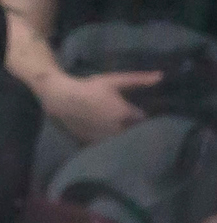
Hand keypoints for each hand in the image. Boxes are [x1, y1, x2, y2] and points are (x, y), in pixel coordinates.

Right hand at [41, 69, 158, 145]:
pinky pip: (106, 146)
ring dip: (120, 137)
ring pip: (119, 141)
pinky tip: (101, 134)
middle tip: (124, 121)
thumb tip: (162, 76)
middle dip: (131, 128)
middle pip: (132, 133)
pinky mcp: (91, 144)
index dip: (138, 116)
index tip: (134, 113)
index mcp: (125, 114)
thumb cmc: (89, 87)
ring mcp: (103, 138)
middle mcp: (116, 129)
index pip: (142, 120)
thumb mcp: (114, 81)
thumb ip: (138, 80)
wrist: (61, 99)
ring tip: (114, 129)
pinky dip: (107, 142)